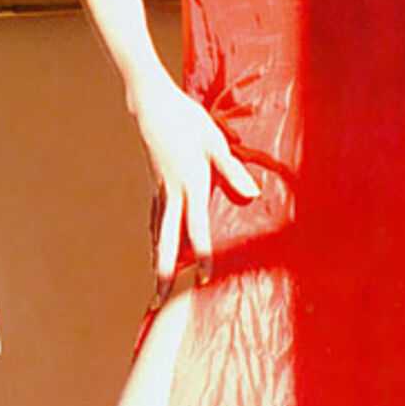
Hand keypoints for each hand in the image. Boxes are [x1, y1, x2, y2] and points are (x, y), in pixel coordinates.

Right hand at [131, 72, 259, 287]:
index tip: (206, 280)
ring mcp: (160, 190)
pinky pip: (155, 219)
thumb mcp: (215, 142)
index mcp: (191, 184)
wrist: (152, 105)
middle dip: (164, 273)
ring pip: (158, 234)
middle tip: (160, 301)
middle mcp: (172, 193)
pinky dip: (156, 239)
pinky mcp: (155, 185)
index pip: (197, 230)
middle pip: (167, 242)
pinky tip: (157, 249)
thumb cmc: (188, 119)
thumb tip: (252, 195)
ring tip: (158, 286)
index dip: (202, 258)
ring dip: (158, 261)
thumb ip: (232, 171)